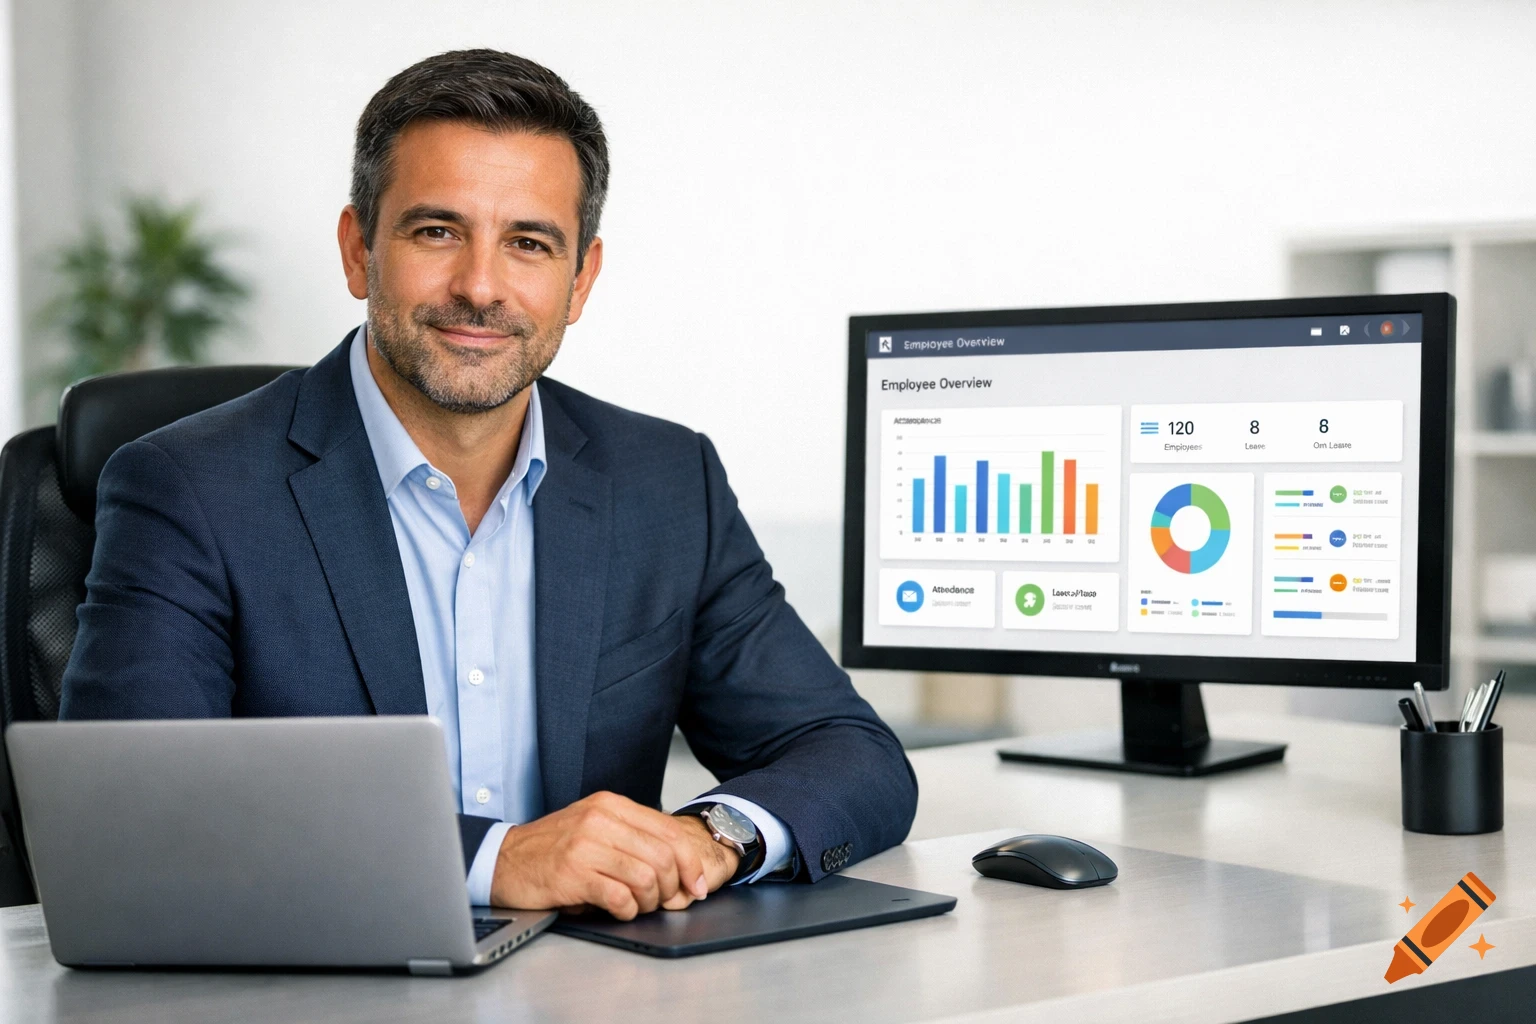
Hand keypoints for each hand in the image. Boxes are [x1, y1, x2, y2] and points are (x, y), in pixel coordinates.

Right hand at [487, 791, 738, 918]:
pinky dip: (627, 910)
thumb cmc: (553, 848)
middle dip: (672, 887)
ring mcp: (586, 845)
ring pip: (646, 877)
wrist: (504, 859)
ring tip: (637, 905)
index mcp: (611, 805)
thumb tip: (677, 865)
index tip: (697, 885)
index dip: (690, 862)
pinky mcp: (573, 873)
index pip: (669, 830)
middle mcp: (601, 819)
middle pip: (663, 856)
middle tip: (664, 901)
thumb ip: (632, 838)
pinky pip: (620, 897)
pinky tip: (618, 909)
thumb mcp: (594, 828)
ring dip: (649, 901)